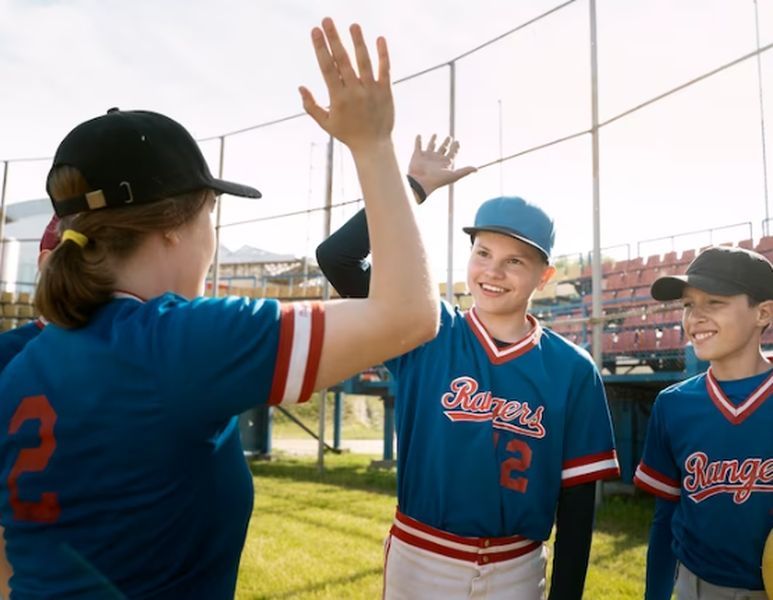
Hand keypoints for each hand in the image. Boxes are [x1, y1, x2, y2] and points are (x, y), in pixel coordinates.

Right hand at [300, 18, 392, 152]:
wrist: (373, 146)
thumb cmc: (347, 134)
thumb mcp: (325, 123)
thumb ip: (311, 106)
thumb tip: (300, 87)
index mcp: (338, 97)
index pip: (327, 67)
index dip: (320, 48)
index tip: (315, 31)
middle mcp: (354, 91)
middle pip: (343, 60)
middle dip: (334, 39)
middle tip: (327, 20)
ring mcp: (371, 90)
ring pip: (364, 62)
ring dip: (358, 42)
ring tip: (353, 25)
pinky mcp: (386, 91)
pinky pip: (385, 70)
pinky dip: (383, 54)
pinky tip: (380, 38)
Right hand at [408, 134, 476, 197]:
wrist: (421, 182)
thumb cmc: (437, 180)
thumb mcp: (453, 175)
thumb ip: (464, 171)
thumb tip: (477, 169)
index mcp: (445, 163)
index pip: (452, 153)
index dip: (456, 148)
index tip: (458, 142)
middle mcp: (437, 159)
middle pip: (443, 149)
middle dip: (447, 143)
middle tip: (450, 137)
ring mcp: (427, 157)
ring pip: (431, 146)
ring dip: (433, 140)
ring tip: (435, 134)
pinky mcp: (417, 155)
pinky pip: (418, 146)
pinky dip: (418, 141)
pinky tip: (419, 136)